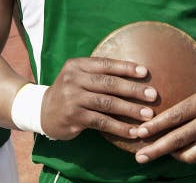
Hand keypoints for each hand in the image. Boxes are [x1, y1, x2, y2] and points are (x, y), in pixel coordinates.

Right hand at [41, 57, 157, 140]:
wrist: (43, 111)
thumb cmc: (70, 92)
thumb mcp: (79, 77)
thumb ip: (99, 74)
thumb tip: (134, 75)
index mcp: (77, 65)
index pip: (105, 64)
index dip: (126, 68)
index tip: (145, 72)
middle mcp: (73, 80)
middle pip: (108, 83)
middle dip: (133, 89)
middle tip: (153, 95)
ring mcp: (72, 98)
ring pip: (107, 103)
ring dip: (130, 110)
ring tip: (148, 115)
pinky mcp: (73, 117)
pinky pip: (101, 122)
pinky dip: (119, 127)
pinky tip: (133, 132)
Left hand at [134, 75, 195, 163]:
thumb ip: (192, 86)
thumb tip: (168, 80)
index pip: (176, 115)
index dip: (156, 126)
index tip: (139, 131)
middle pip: (179, 139)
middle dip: (156, 148)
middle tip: (140, 155)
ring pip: (191, 154)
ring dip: (172, 156)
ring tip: (157, 154)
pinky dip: (189, 156)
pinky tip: (178, 154)